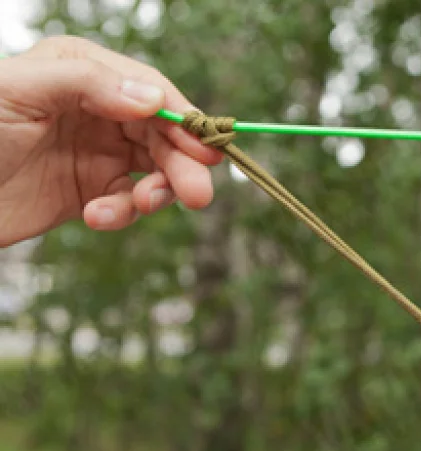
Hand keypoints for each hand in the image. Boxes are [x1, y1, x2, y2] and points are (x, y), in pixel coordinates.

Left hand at [0, 36, 220, 246]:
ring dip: (155, 193)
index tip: (206, 150)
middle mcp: (97, 109)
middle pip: (162, 135)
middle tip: (199, 196)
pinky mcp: (91, 191)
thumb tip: (153, 97)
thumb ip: (88, 83)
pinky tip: (96, 217)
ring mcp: (96, 152)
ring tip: (140, 207)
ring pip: (154, 170)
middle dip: (181, 165)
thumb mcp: (22, 92)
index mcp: (82, 71)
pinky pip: (128, 202)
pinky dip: (122, 213)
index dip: (183, 120)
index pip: (151, 90)